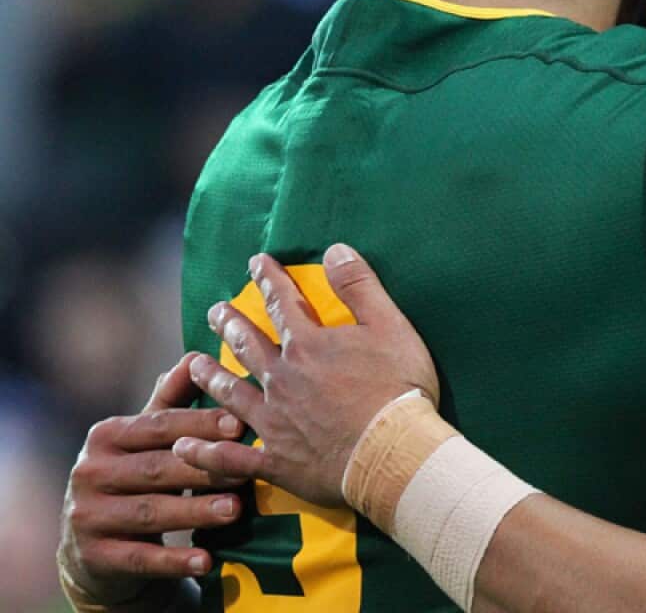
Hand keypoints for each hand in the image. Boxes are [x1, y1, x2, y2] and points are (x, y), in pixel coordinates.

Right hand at [58, 354, 245, 603]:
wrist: (95, 546)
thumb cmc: (137, 477)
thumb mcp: (148, 439)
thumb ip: (171, 401)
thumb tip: (196, 355)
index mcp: (106, 436)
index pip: (159, 426)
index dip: (199, 424)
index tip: (240, 424)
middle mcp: (89, 472)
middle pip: (156, 468)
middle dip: (204, 469)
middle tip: (247, 470)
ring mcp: (88, 516)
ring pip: (151, 512)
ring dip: (195, 511)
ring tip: (236, 510)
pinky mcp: (95, 556)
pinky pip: (141, 559)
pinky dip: (175, 562)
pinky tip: (207, 562)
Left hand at [175, 244, 437, 507]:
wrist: (392, 453)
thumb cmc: (398, 390)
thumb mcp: (391, 327)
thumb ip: (360, 286)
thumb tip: (335, 249)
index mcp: (307, 346)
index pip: (283, 303)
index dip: (269, 279)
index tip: (256, 262)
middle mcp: (281, 380)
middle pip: (247, 346)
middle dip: (230, 324)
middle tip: (215, 312)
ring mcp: (274, 422)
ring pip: (231, 395)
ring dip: (211, 377)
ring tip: (193, 364)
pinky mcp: (276, 461)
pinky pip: (230, 458)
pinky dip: (205, 454)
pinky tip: (183, 448)